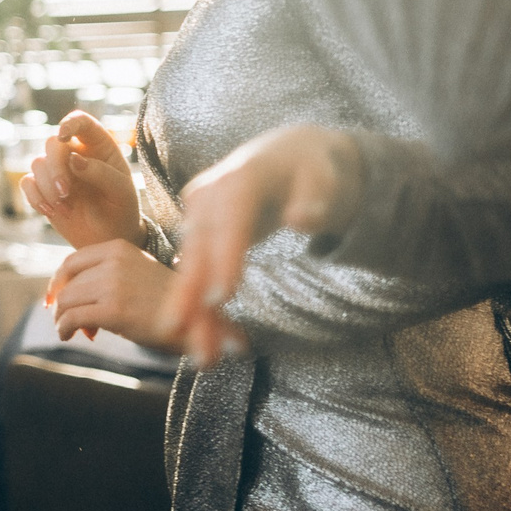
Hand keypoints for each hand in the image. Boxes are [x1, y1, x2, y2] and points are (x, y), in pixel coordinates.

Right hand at [20, 110, 141, 249]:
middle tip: (65, 193)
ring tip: (65, 208)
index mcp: (98, 146)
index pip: (81, 122)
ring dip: (48, 187)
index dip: (69, 123)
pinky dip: (35, 197)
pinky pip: (27, 183)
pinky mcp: (43, 189)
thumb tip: (74, 159)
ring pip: (37, 164)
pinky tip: (50, 212)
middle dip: (55, 168)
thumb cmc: (121, 210)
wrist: (109, 238)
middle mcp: (75, 153)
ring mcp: (57, 170)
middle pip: (52, 144)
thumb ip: (101, 173)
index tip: (62, 136)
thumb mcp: (121, 192)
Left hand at [47, 239, 180, 351]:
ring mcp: (113, 285)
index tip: (52, 298)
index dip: (57, 281)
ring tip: (71, 331)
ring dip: (62, 318)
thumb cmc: (165, 301)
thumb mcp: (135, 273)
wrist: (195, 321)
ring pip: (66, 300)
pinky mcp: (113, 310)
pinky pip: (72, 317)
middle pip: (68, 283)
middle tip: (71, 322)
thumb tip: (65, 293)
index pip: (72, 261)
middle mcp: (114, 262)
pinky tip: (69, 336)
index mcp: (119, 248)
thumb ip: (105, 275)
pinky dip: (64, 328)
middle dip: (64, 305)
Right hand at [162, 125, 364, 366]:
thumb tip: (302, 220)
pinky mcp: (198, 233)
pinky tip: (210, 339)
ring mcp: (198, 215)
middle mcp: (209, 195)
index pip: (230, 219)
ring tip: (204, 357)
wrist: (286, 154)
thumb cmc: (311, 168)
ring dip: (193, 312)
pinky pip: (197, 274)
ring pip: (191, 268)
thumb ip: (317, 197)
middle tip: (185, 337)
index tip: (221, 296)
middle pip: (198, 249)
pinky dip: (202, 307)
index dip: (224, 257)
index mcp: (240, 178)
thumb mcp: (325, 175)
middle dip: (191, 296)